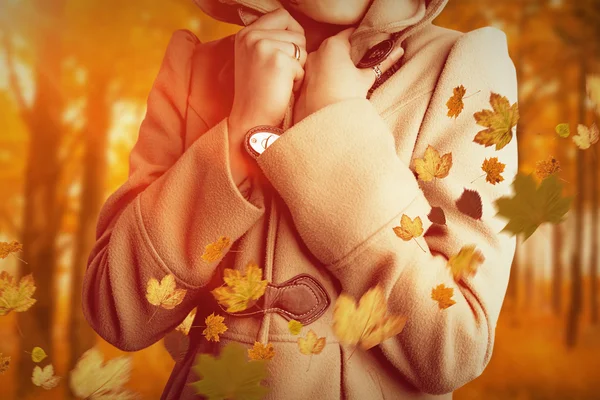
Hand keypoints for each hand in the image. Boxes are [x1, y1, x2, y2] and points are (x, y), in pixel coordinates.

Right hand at [228, 7, 307, 139]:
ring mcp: (264, 46)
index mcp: (246, 33)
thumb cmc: (259, 93)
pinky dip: (297, 81)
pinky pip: (302, 66)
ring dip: (297, 68)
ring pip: (302, 49)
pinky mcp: (278, 60)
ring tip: (279, 82)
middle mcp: (252, 35)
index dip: (293, 34)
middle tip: (279, 74)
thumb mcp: (256, 58)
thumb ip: (270, 38)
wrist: (251, 119)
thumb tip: (297, 28)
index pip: (282, 15)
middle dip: (297, 54)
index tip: (286, 54)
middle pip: (296, 32)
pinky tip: (281, 90)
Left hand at [293, 27, 403, 124]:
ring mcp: (307, 67)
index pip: (350, 34)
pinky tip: (333, 89)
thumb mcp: (366, 78)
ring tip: (347, 80)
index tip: (370, 46)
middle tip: (361, 65)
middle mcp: (316, 52)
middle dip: (348, 54)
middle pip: (336, 47)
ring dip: (335, 67)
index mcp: (333, 45)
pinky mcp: (302, 82)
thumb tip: (398, 51)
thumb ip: (382, 62)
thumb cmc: (346, 96)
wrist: (324, 122)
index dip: (362, 39)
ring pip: (324, 62)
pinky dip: (324, 78)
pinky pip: (316, 75)